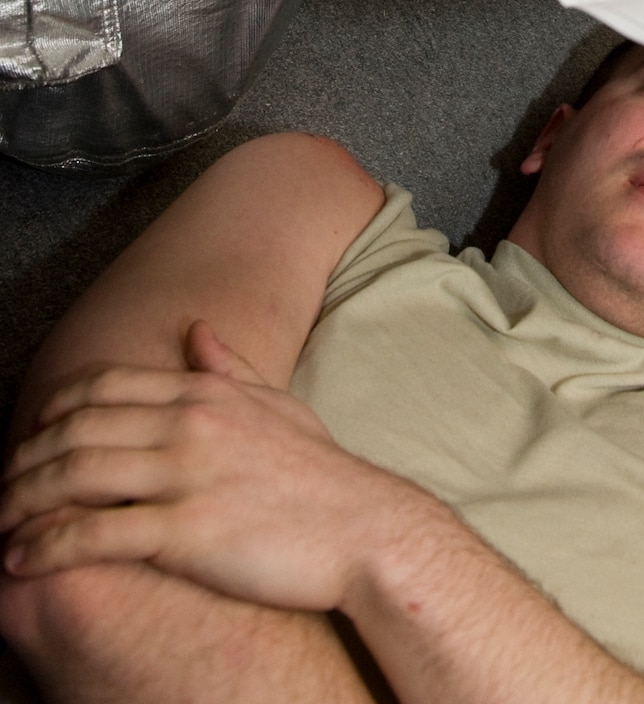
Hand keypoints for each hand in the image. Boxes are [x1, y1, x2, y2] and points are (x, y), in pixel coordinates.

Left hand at [0, 323, 402, 610]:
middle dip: (25, 457)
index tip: (31, 433)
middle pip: (78, 428)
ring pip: (75, 475)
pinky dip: (48, 545)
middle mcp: (190, 424)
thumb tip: (195, 329)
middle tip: (1, 483)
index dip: (56, 408)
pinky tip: (22, 558)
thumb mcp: (277, 405)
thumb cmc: (321, 475)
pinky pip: (96, 534)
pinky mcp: (186, 532)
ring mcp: (187, 475)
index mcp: (207, 393)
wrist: (363, 529)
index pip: (107, 386)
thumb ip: (228, 368)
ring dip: (22, 499)